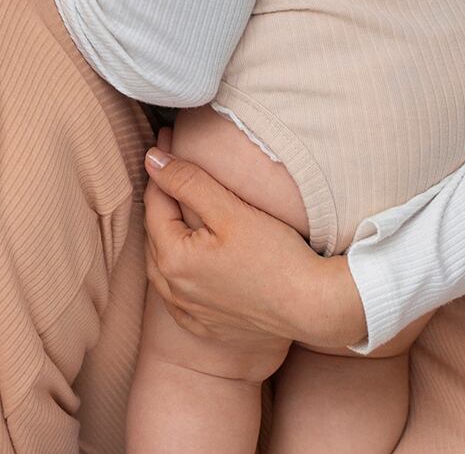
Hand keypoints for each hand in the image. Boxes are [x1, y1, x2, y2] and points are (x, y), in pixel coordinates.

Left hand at [141, 130, 368, 353]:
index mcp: (173, 259)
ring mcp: (189, 312)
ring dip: (164, 235)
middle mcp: (173, 289)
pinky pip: (178, 295)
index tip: (165, 140)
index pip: (155, 203)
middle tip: (171, 165)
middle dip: (161, 199)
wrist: (313, 306)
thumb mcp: (230, 210)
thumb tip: (151, 159)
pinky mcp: (206, 326)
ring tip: (173, 207)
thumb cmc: (275, 255)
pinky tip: (186, 261)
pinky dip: (176, 273)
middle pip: (156, 234)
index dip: (161, 169)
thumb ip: (188, 182)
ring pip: (163, 266)